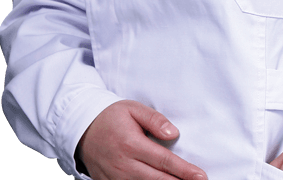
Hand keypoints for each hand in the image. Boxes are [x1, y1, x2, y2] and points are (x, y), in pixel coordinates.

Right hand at [76, 99, 207, 179]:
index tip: (200, 176)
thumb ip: (155, 120)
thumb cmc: (111, 117)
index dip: (184, 171)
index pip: (164, 161)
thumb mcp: (133, 109)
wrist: (82, 129)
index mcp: (132, 144)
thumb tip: (174, 134)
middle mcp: (123, 165)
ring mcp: (115, 179)